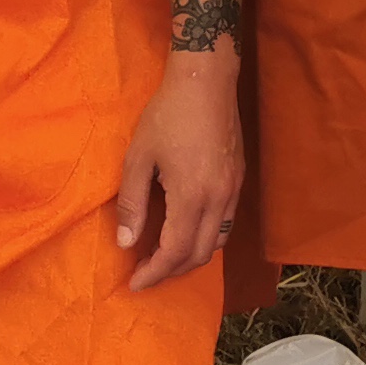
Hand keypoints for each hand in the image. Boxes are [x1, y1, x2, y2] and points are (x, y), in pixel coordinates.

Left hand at [113, 56, 241, 289]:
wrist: (207, 81)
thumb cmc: (167, 115)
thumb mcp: (138, 157)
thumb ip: (132, 203)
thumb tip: (127, 243)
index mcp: (192, 195)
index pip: (174, 252)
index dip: (154, 273)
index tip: (134, 283)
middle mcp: (218, 199)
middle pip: (199, 255)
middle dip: (171, 272)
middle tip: (146, 273)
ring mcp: (233, 190)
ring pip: (217, 242)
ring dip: (191, 258)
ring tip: (164, 258)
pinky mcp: (239, 180)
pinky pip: (225, 224)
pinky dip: (205, 239)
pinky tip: (186, 231)